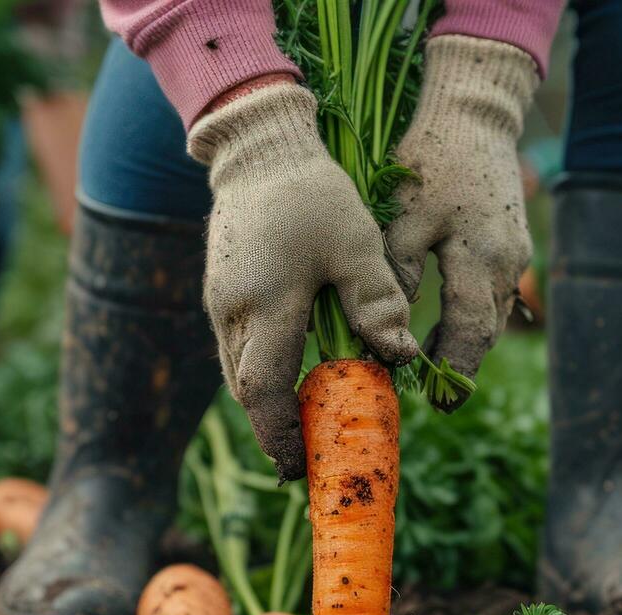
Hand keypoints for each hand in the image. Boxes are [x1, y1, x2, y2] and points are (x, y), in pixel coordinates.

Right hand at [188, 82, 416, 480]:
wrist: (259, 145)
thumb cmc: (312, 192)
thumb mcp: (357, 244)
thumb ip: (377, 303)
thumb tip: (401, 357)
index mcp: (266, 305)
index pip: (265, 389)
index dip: (280, 433)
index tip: (301, 462)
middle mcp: (232, 311)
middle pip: (245, 391)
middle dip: (273, 427)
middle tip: (306, 453)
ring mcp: (219, 301)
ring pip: (236, 371)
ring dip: (265, 401)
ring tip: (301, 421)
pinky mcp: (220, 288)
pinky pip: (235, 347)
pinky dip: (260, 371)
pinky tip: (290, 372)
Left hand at [384, 35, 538, 409]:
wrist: (474, 110)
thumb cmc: (431, 158)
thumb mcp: (404, 217)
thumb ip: (398, 275)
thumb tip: (392, 329)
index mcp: (480, 260)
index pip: (469, 334)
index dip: (452, 371)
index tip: (437, 403)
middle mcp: (506, 262)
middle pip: (486, 331)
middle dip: (459, 364)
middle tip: (433, 396)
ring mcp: (514, 251)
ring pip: (493, 313)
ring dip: (467, 341)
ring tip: (435, 366)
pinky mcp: (511, 238)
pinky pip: (495, 291)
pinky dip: (474, 313)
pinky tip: (451, 323)